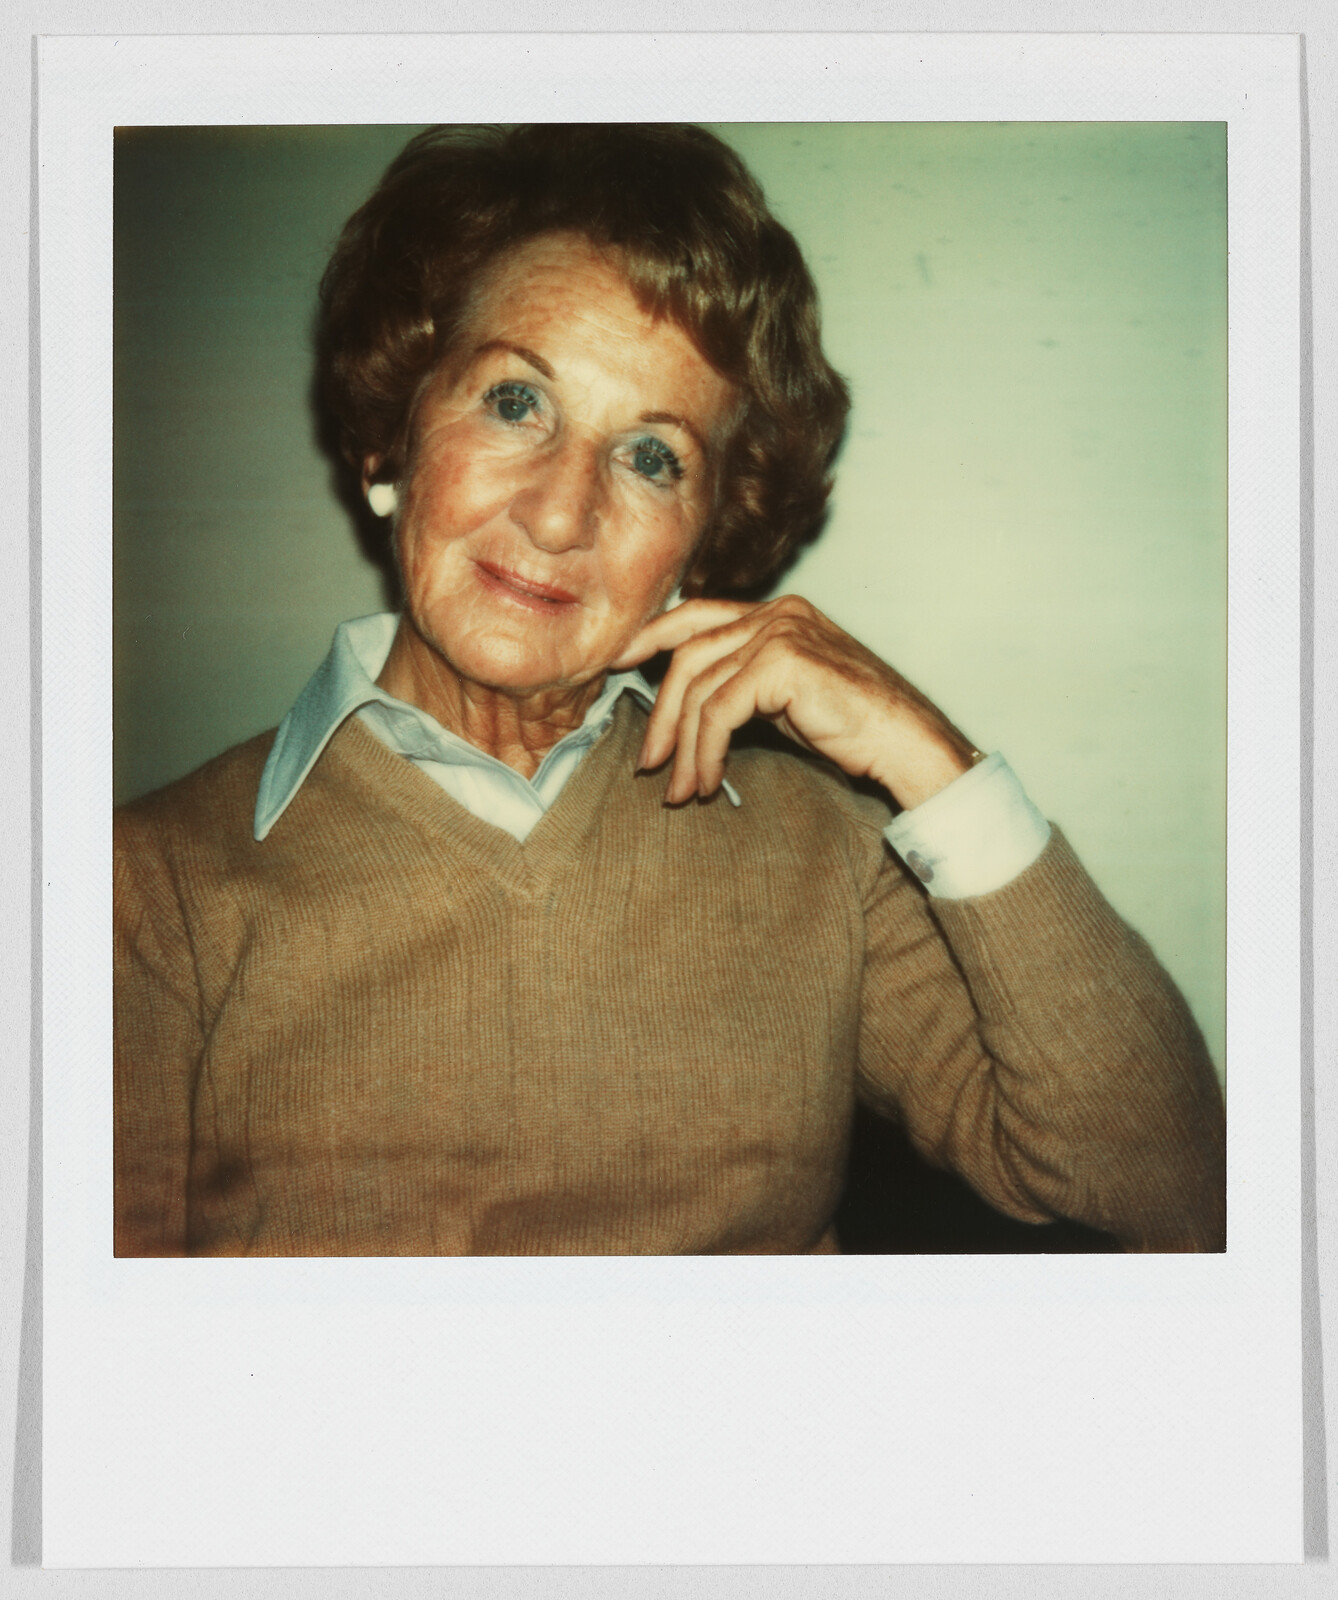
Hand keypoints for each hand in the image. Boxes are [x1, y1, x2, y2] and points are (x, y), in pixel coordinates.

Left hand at [611, 596, 978, 810]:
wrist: (904, 741)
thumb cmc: (850, 727)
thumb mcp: (785, 697)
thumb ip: (742, 685)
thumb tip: (686, 708)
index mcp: (776, 611)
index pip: (696, 613)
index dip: (651, 636)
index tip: (618, 663)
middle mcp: (776, 612)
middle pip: (688, 654)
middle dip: (662, 714)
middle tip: (649, 763)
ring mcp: (781, 632)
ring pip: (700, 688)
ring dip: (684, 747)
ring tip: (681, 789)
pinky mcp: (783, 663)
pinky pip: (721, 710)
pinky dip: (707, 751)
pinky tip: (710, 780)